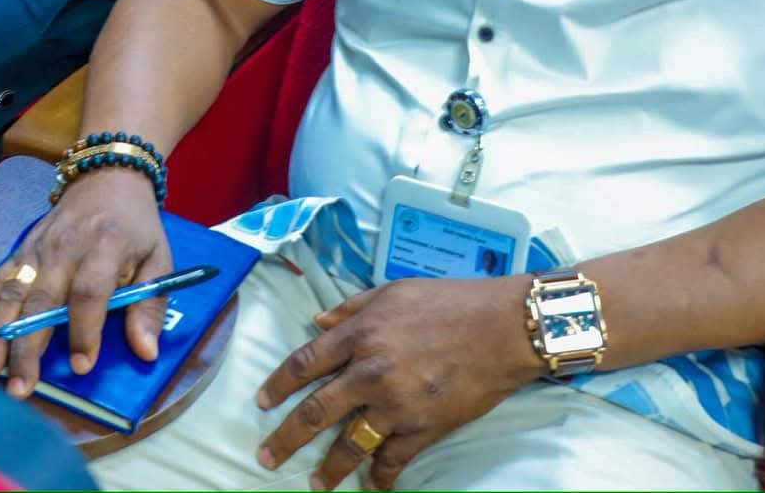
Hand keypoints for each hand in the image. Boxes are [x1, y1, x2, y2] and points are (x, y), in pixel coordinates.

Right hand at [0, 168, 171, 393]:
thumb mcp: (159, 260)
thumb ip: (150, 306)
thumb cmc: (136, 228)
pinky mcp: (20, 250)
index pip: (89, 292)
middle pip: (42, 301)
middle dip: (27, 348)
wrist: (107, 180)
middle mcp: (64, 249)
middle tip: (19, 388)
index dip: (84, 330)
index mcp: (105, 248)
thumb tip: (146, 352)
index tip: (81, 365)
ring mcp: (37, 249)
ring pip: (13, 296)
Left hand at [254, 275, 540, 490]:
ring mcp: (396, 404)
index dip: (278, 384)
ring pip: (350, 444)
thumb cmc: (449, 302)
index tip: (262, 401)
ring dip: (330, 468)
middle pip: (315, 412)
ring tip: (315, 484)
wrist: (503, 328)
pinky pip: (394, 460)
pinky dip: (381, 476)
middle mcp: (369, 372)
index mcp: (359, 334)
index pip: (304, 363)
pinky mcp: (424, 428)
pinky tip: (373, 485)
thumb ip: (351, 308)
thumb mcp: (393, 291)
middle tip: (267, 457)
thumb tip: (318, 322)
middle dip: (286, 438)